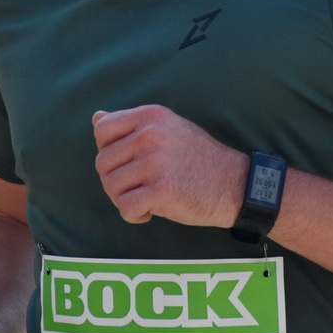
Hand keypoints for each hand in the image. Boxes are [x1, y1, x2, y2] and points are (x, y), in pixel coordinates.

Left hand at [93, 106, 246, 227]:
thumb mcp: (168, 129)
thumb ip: (133, 125)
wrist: (236, 184)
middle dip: (115, 181)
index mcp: (151, 116)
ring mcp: (156, 162)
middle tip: (138, 188)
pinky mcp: (161, 190)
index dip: (108, 152)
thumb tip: (96, 117)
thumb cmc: (199, 159)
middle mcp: (151, 135)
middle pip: (102, 162)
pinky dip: (134, 215)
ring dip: (124, 200)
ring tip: (146, 199)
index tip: (128, 164)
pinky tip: (150, 212)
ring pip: (111, 187)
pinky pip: (125, 207)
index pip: (102, 130)